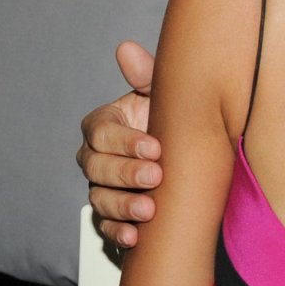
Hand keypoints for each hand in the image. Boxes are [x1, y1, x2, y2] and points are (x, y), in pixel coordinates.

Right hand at [76, 41, 159, 247]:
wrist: (188, 155)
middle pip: (96, 167)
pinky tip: (134, 237)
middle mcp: (97, 157)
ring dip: (122, 205)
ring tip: (149, 210)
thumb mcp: (163, 95)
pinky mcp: (113, 214)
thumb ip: (146, 75)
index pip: (101, 132)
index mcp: (106, 125)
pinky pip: (106, 226)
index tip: (155, 146)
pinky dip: (118, 232)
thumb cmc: (171, 119)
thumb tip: (126, 48)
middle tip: (155, 176)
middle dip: (125, 173)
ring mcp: (102, 187)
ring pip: (99, 198)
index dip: (124, 141)